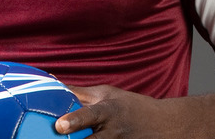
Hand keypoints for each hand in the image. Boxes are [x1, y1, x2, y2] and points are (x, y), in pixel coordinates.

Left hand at [56, 85, 179, 138]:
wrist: (163, 124)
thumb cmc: (128, 105)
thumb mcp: (106, 94)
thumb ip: (79, 93)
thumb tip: (51, 81)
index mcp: (108, 111)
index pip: (90, 115)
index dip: (74, 120)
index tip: (59, 125)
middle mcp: (114, 131)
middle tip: (58, 138)